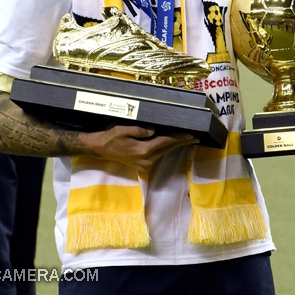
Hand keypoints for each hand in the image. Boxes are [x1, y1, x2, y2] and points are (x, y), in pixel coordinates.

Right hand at [81, 124, 198, 172]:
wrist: (100, 149)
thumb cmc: (110, 137)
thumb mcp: (123, 129)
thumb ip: (140, 130)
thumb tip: (154, 130)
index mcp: (143, 151)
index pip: (165, 142)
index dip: (178, 138)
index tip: (190, 134)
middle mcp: (146, 160)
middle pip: (167, 149)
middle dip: (181, 143)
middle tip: (195, 137)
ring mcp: (144, 164)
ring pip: (164, 153)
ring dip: (175, 146)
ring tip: (187, 140)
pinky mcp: (142, 165)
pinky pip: (158, 156)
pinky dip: (166, 149)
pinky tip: (172, 145)